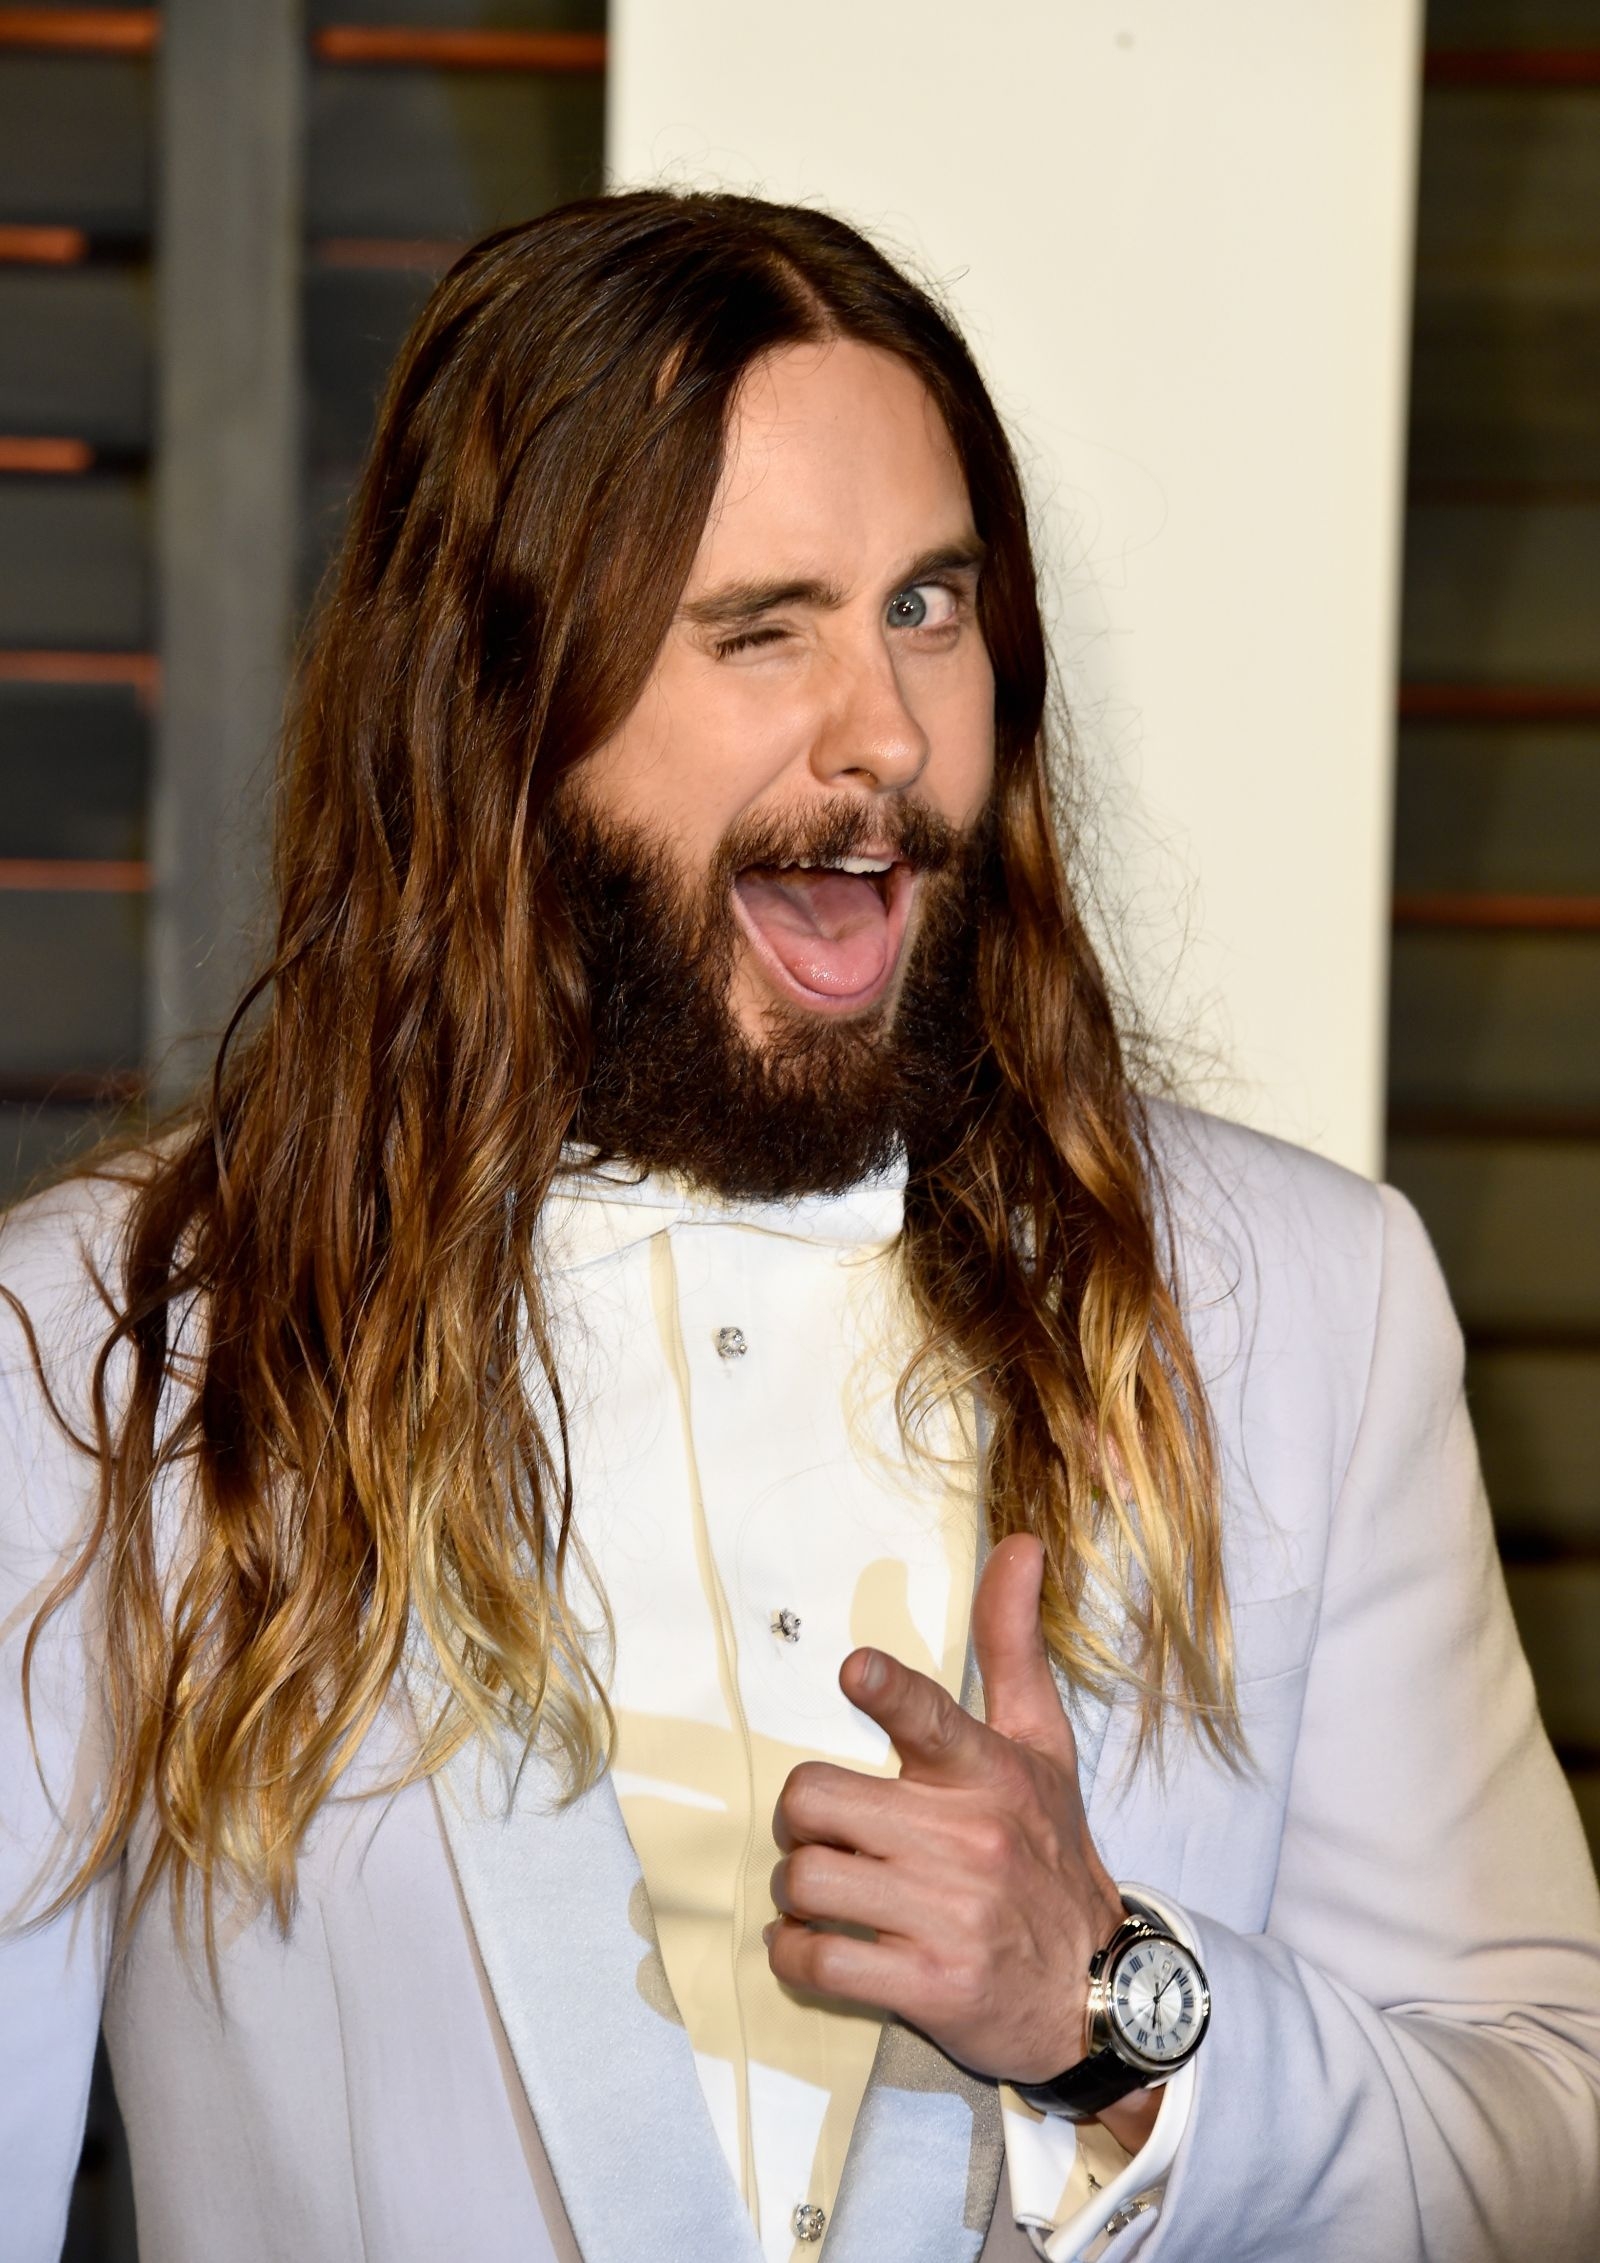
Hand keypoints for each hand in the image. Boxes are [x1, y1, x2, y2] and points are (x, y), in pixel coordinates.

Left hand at [766, 1535, 1156, 2143]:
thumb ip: (1012, 1645)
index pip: (931, 1718)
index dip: (887, 1691)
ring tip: (826, 1892)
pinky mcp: (927, 1986)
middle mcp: (968, 1838)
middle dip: (801, 1817)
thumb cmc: (1049, 1852)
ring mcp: (948, 1914)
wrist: (1094, 1991)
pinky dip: (795, 1953)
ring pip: (806, 1879)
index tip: (857, 1670)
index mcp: (987, 1771)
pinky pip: (817, 1959)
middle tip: (824, 1830)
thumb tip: (1021, 1542)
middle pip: (814, 1799)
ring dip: (796, 1890)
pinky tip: (816, 1944)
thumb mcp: (1042, 1744)